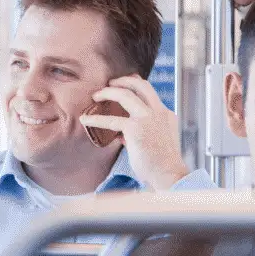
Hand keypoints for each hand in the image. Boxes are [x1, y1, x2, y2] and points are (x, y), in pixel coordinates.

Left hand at [79, 75, 188, 189]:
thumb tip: (121, 135)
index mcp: (166, 115)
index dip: (135, 87)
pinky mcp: (135, 128)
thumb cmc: (160, 164)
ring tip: (95, 96)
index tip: (122, 87)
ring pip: (125, 94)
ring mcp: (148, 118)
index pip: (150, 94)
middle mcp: (159, 112)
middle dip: (123, 80)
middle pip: (141, 85)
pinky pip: (111, 120)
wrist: (169, 174)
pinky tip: (85, 120)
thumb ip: (138, 134)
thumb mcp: (153, 142)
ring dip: (108, 92)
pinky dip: (95, 119)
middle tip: (109, 84)